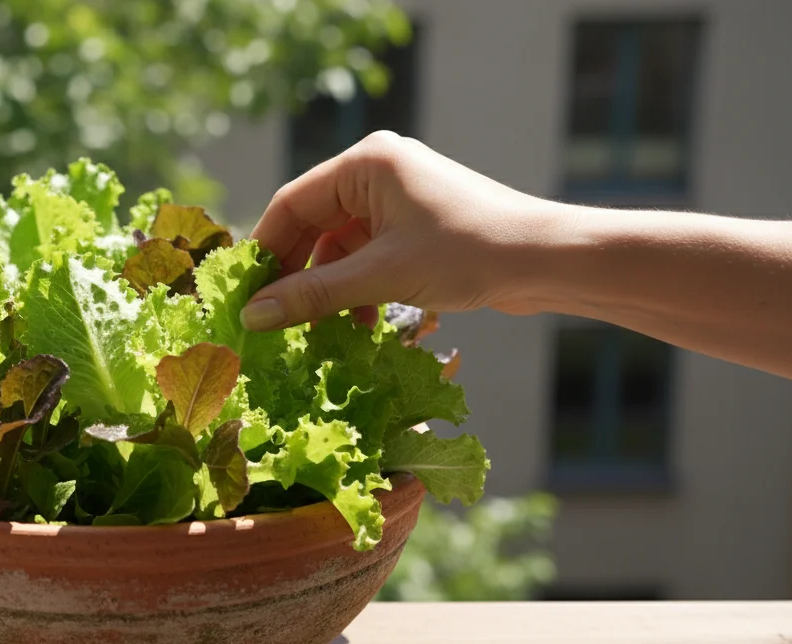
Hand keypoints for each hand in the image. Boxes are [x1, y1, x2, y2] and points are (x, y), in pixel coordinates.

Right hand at [240, 131, 560, 330]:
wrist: (547, 261)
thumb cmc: (468, 253)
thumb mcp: (381, 277)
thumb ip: (312, 296)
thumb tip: (253, 316)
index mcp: (366, 163)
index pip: (292, 203)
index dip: (265, 251)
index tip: (244, 295)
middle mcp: (378, 173)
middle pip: (313, 226)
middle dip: (296, 275)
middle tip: (272, 321)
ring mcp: (398, 201)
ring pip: (339, 247)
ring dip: (327, 290)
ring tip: (316, 331)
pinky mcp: (415, 229)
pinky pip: (367, 257)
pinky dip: (356, 290)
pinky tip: (355, 325)